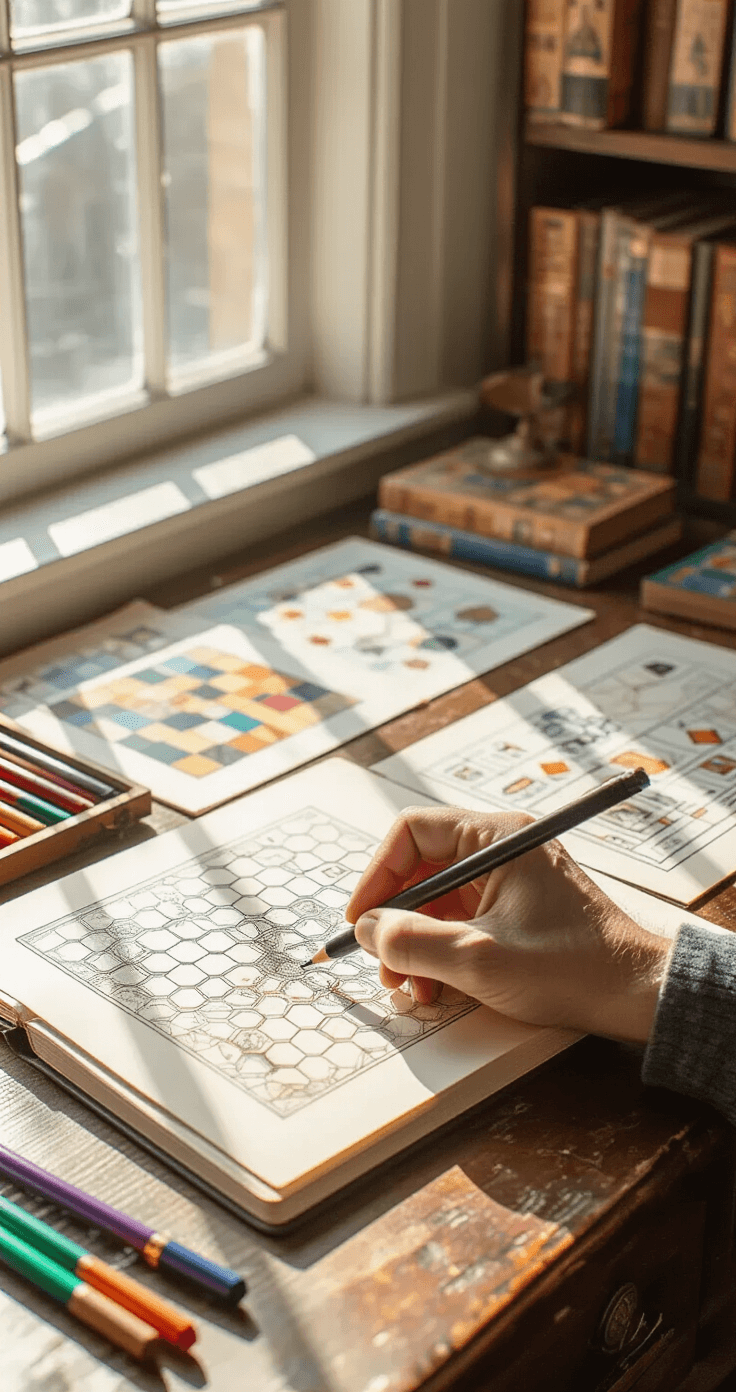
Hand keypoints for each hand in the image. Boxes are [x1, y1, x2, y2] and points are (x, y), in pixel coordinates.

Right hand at [345, 805, 670, 1043]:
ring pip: (436, 899)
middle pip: (420, 868)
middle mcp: (501, 849)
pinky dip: (439, 950)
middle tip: (383, 961)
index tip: (362, 919)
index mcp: (496, 838)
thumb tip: (368, 930)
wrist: (634, 993)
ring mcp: (507, 879)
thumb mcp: (479, 959)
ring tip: (411, 984)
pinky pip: (458, 919)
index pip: (412, 832)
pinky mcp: (513, 909)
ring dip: (414, 941)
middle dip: (395, 919)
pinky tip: (437, 986)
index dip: (378, 875)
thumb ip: (413, 942)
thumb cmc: (574, 967)